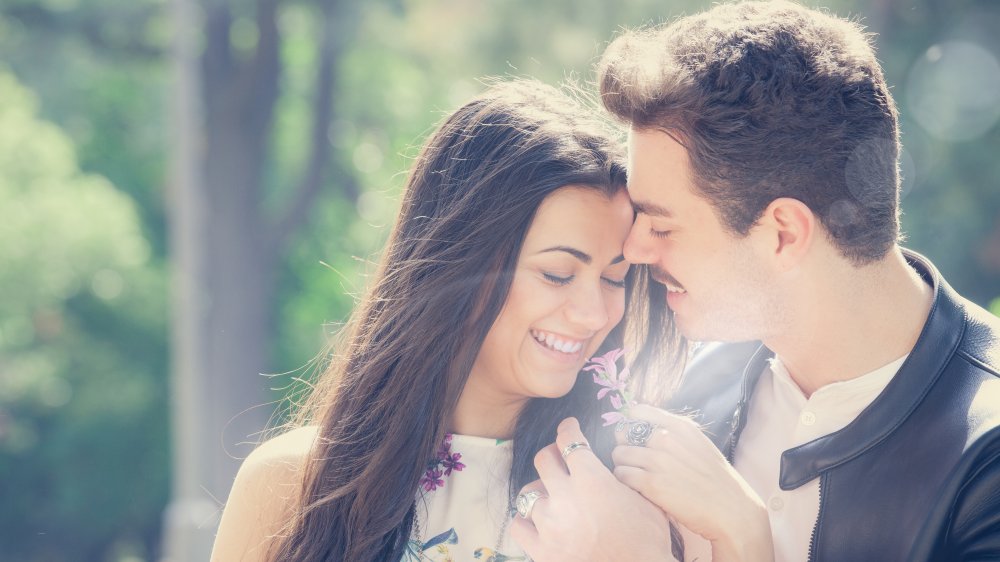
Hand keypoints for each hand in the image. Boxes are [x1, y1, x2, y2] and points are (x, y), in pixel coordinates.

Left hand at [509, 417, 675, 561]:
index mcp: (592, 480)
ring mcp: (549, 524)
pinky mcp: (540, 550)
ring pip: (528, 492)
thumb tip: (612, 465)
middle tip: (559, 457)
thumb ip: (622, 478)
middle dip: (552, 454)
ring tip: (549, 494)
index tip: (569, 427)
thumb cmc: (648, 542)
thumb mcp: (644, 500)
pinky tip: (536, 520)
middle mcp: (565, 497)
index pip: (570, 441)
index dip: (568, 429)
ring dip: (540, 490)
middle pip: (543, 459)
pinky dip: (525, 520)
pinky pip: (518, 525)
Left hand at [612, 404, 773, 561]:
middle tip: (633, 461)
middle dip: (625, 447)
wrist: (732, 511)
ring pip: (619, 455)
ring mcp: (658, 460)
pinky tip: (638, 488)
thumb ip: (675, 435)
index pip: (638, 411)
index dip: (630, 424)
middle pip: (623, 433)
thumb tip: (647, 430)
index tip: (632, 437)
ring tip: (636, 477)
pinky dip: (625, 482)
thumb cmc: (717, 481)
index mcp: (680, 427)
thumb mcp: (700, 445)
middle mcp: (667, 439)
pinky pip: (622, 475)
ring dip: (623, 465)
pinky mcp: (651, 483)